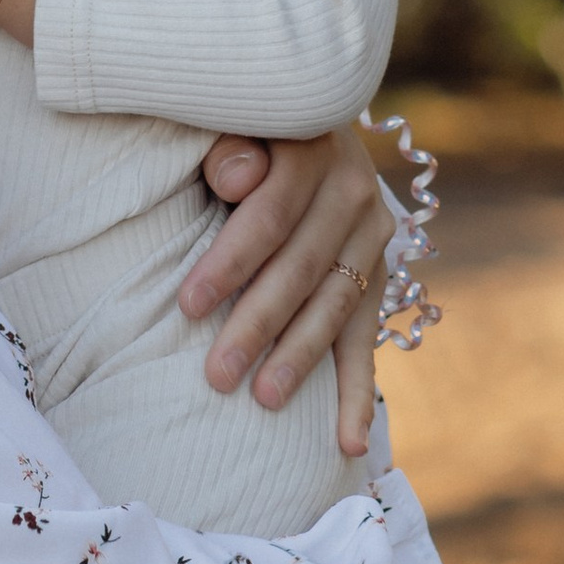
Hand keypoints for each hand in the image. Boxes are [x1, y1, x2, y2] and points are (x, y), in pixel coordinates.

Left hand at [187, 126, 384, 454]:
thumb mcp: (231, 121)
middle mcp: (353, 190)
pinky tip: (348, 442)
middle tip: (218, 375)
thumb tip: (234, 177)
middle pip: (303, 269)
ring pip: (335, 307)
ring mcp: (372, 235)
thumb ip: (230, 144)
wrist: (300, 122)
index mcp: (312, 148)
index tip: (186, 307)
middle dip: (259, 325)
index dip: (230, 262)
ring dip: (301, 359)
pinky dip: (358, 394)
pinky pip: (367, 339)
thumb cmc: (239, 131)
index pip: (270, 215)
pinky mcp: (377, 274)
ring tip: (263, 401)